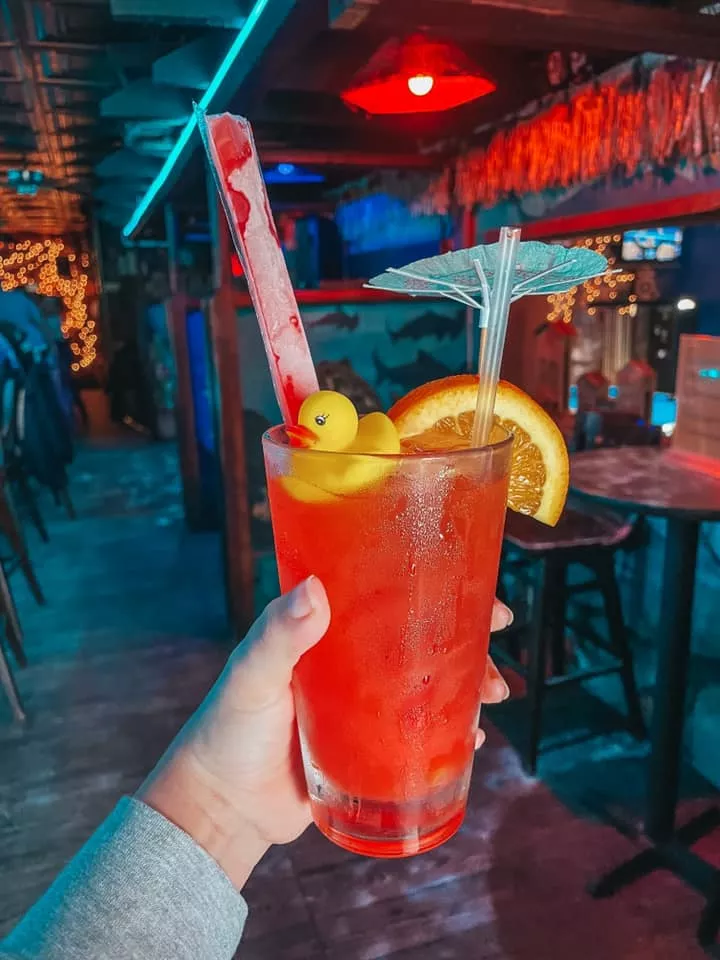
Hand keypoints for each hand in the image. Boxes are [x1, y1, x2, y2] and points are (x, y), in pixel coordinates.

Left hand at [140, 577, 511, 888]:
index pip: (387, 593)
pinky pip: (422, 734)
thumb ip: (278, 636)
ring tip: (494, 694)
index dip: (434, 584)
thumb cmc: (227, 730)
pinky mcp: (373, 748)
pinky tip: (473, 737)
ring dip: (468, 682)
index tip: (474, 583)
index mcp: (327, 630)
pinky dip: (452, 732)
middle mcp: (352, 660)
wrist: (222, 806)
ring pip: (430, 683)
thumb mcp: (251, 675)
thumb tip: (315, 590)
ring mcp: (366, 704)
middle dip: (466, 634)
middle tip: (497, 637)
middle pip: (421, 636)